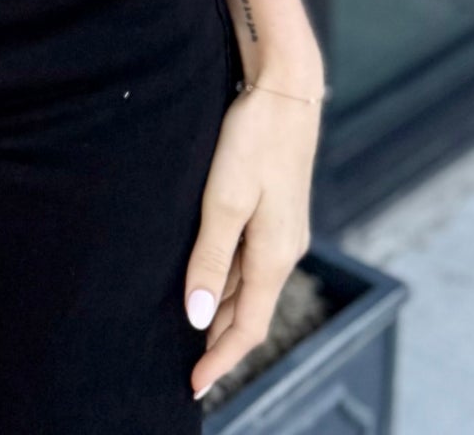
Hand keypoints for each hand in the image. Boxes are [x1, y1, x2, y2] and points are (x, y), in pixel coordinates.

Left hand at [182, 78, 320, 399]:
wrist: (286, 88)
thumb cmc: (254, 139)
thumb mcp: (224, 200)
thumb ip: (210, 259)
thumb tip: (199, 316)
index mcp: (275, 255)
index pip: (249, 327)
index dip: (221, 358)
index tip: (194, 385)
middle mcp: (285, 249)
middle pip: (250, 311)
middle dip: (221, 340)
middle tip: (187, 365)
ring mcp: (283, 229)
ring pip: (250, 285)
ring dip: (224, 309)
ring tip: (191, 328)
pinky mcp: (277, 208)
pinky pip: (251, 260)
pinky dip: (230, 278)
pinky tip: (209, 275)